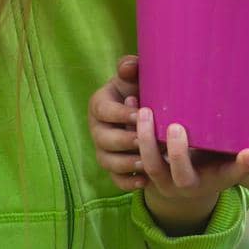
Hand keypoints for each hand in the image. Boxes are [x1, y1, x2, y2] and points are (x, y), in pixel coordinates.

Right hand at [89, 56, 145, 191]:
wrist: (151, 114)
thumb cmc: (141, 90)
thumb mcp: (136, 78)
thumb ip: (131, 69)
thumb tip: (129, 65)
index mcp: (99, 105)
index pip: (103, 111)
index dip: (119, 114)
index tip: (140, 113)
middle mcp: (97, 129)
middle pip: (103, 139)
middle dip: (125, 141)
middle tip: (145, 141)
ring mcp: (103, 150)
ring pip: (108, 162)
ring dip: (127, 163)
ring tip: (147, 163)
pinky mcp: (113, 168)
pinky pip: (116, 180)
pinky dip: (128, 183)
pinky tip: (145, 181)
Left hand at [135, 106, 248, 235]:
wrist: (184, 188)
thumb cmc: (217, 164)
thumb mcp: (235, 162)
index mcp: (217, 180)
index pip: (233, 174)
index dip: (242, 166)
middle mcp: (190, 183)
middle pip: (182, 174)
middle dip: (178, 153)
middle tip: (177, 128)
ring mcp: (165, 179)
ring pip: (152, 165)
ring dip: (146, 140)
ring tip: (146, 111)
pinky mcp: (147, 169)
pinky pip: (136, 155)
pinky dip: (133, 131)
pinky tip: (132, 103)